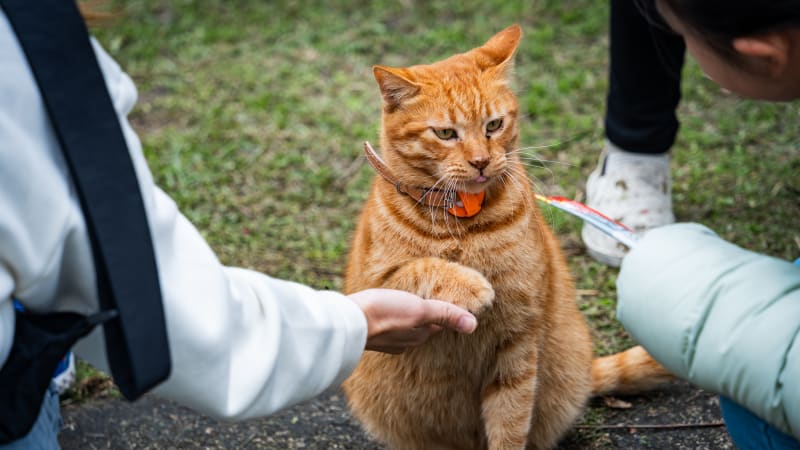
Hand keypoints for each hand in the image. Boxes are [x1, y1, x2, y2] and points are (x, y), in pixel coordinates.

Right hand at [348, 288, 477, 353]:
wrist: (348, 322)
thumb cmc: (385, 314)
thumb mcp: (419, 310)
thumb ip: (445, 314)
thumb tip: (473, 325)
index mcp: (419, 335)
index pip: (438, 323)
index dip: (444, 311)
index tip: (448, 300)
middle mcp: (405, 341)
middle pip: (422, 327)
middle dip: (426, 315)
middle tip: (428, 299)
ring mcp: (387, 340)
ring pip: (404, 327)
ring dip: (407, 317)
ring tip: (408, 303)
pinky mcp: (371, 334)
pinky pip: (387, 326)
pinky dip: (391, 318)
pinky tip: (386, 310)